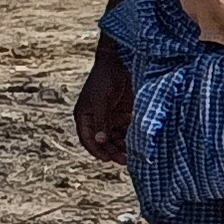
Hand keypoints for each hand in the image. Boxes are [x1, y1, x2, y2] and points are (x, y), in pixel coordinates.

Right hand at [74, 49, 131, 164]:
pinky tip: (138, 145)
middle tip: (125, 160)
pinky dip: (131, 139)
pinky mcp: (125, 115)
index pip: (87, 138)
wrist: (121, 62)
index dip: (96, 150)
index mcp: (84, 116)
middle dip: (112, 151)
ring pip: (116, 139)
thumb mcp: (101, 100)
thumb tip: (100, 140)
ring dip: (122, 147)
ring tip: (132, 156)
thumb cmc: (105, 79)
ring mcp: (111, 118)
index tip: (107, 159)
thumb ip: (101, 120)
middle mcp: (97, 119)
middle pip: (103, 141)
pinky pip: (127, 131)